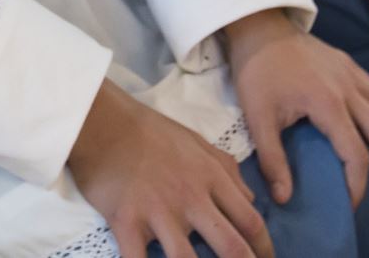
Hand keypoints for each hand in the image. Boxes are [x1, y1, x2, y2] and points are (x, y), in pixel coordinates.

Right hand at [67, 79, 273, 257]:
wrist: (103, 123)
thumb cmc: (150, 132)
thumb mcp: (198, 142)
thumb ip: (228, 169)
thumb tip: (253, 199)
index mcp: (211, 177)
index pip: (251, 221)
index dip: (265, 248)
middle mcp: (191, 198)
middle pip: (231, 247)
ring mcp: (159, 212)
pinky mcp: (127, 223)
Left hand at [224, 10, 368, 217]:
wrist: (260, 25)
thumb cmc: (257, 72)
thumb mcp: (257, 117)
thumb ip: (273, 159)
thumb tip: (285, 199)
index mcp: (328, 103)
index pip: (356, 154)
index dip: (358, 185)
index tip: (351, 207)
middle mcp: (350, 90)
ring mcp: (356, 77)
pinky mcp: (353, 68)